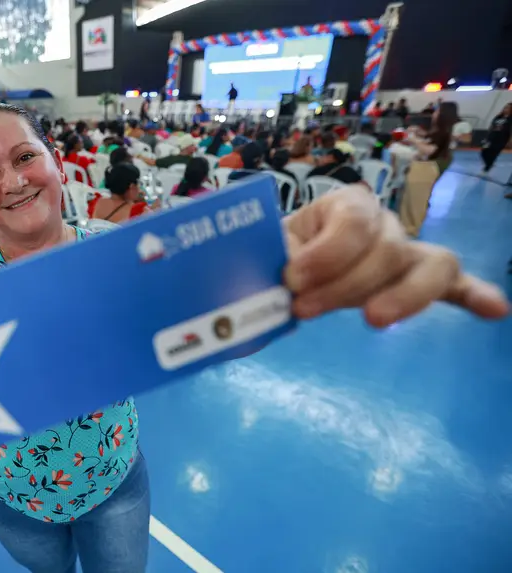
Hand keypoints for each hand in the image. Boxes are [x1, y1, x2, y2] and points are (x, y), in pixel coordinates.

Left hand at [283, 187, 509, 326]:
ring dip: (403, 297)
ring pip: (429, 266)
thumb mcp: (268, 248)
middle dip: (344, 284)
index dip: (326, 252)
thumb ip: (272, 257)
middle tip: (302, 308)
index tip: (291, 280)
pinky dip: (474, 296)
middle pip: (388, 249)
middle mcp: (384, 223)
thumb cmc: (278, 253)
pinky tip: (495, 311)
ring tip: (372, 320)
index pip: (353, 220)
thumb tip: (275, 274)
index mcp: (346, 204)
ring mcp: (407, 252)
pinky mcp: (419, 281)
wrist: (283, 267)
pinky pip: (454, 286)